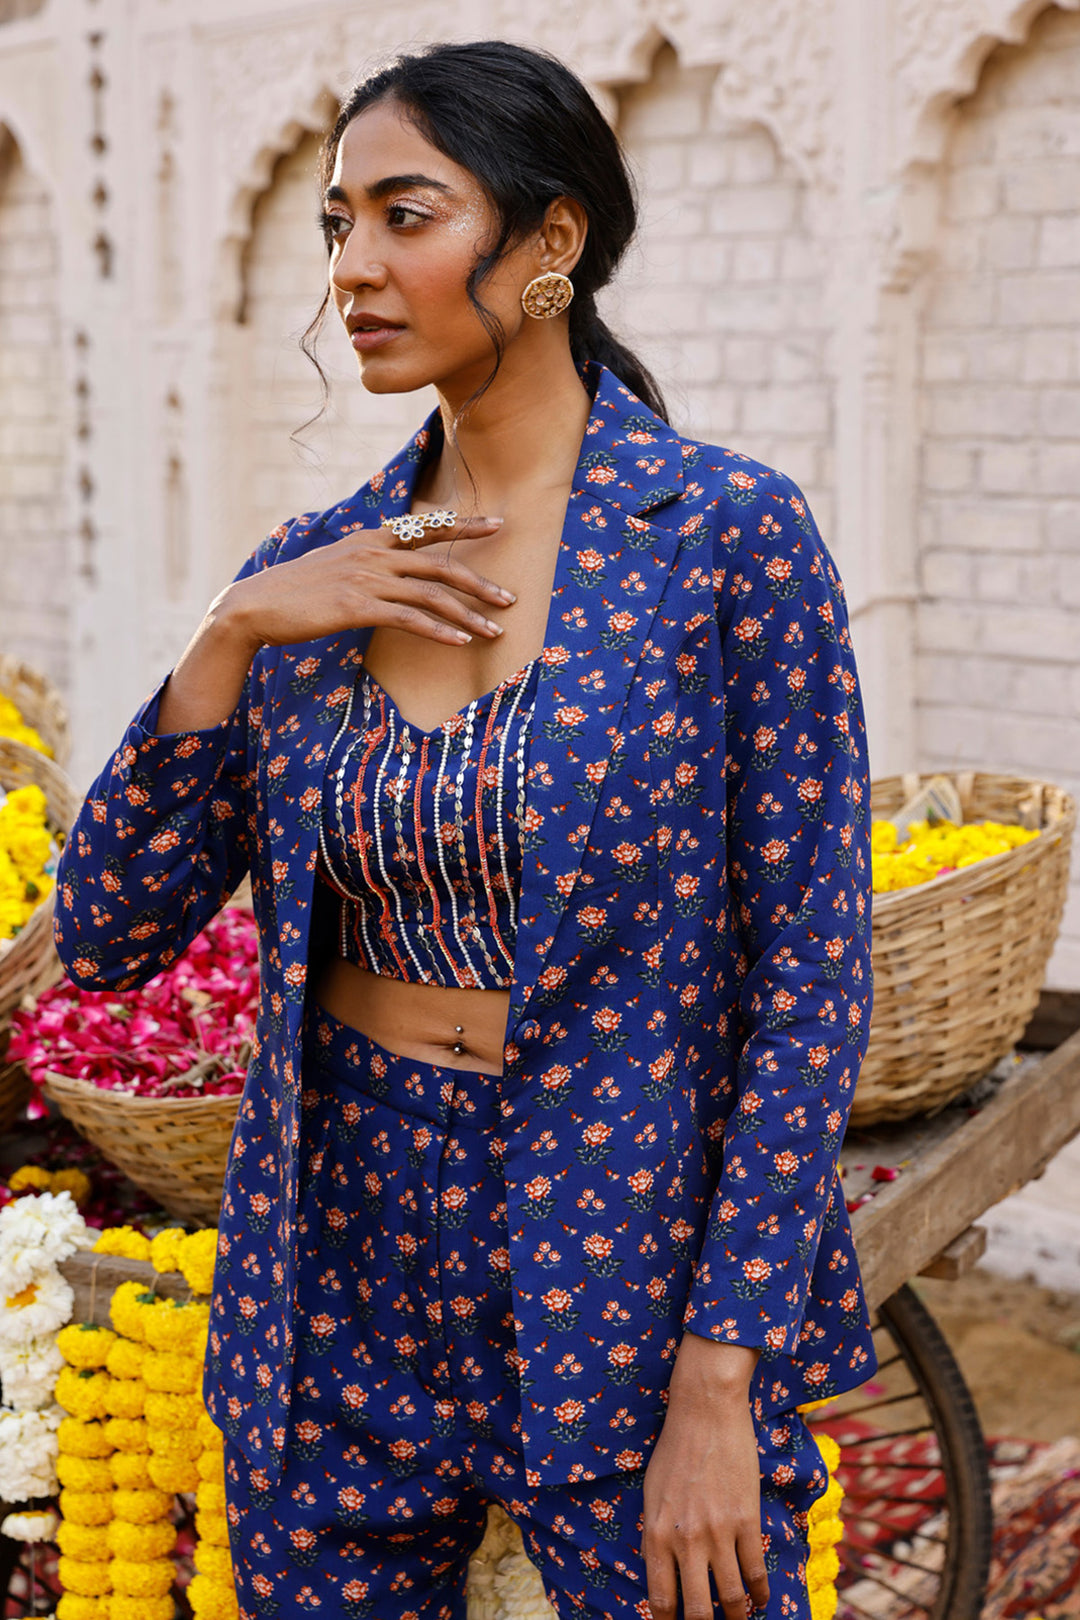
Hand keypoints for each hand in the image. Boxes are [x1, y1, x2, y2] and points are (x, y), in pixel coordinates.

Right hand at [219, 515, 514, 653]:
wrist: (255, 605)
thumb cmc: (295, 591)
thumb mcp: (336, 565)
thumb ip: (368, 564)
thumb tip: (394, 572)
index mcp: (371, 538)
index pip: (427, 527)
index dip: (466, 524)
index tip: (499, 523)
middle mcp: (374, 553)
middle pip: (441, 563)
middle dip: (481, 582)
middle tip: (511, 599)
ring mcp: (366, 578)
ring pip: (432, 594)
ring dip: (470, 614)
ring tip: (496, 631)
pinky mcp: (357, 606)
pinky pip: (410, 618)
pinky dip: (440, 630)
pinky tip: (461, 641)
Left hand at [642, 1335, 765, 1619]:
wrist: (705, 1411)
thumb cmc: (673, 1450)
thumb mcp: (651, 1495)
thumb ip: (655, 1536)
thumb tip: (662, 1573)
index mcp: (656, 1535)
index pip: (661, 1601)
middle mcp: (685, 1540)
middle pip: (696, 1610)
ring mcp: (718, 1532)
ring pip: (731, 1597)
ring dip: (737, 1617)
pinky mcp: (746, 1520)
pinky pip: (755, 1570)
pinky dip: (760, 1592)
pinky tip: (760, 1599)